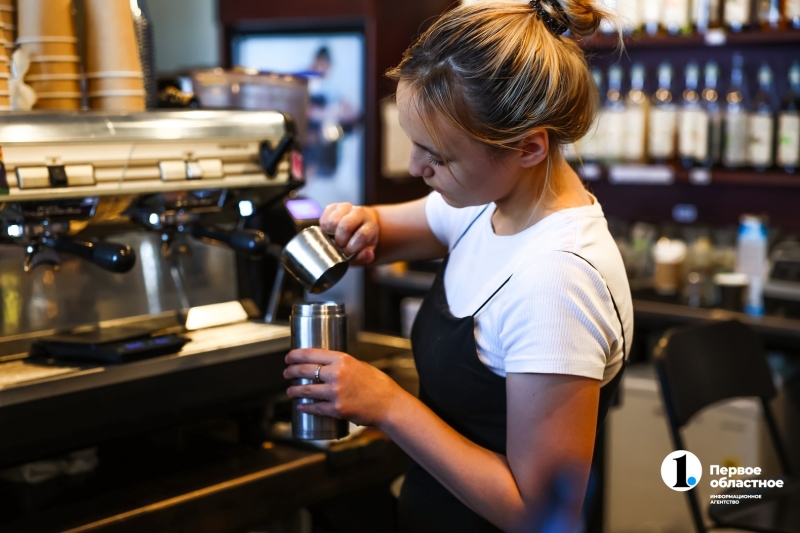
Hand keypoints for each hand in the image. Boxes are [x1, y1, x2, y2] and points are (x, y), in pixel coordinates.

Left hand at [283, 348, 405, 426]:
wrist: (389, 404)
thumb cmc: (378, 385)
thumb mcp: (360, 366)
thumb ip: (343, 365)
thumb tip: (327, 366)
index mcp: (343, 359)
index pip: (312, 354)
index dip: (296, 355)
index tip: (289, 357)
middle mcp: (337, 374)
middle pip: (305, 370)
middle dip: (291, 372)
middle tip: (287, 373)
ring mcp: (335, 392)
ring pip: (306, 390)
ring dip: (294, 390)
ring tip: (290, 391)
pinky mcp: (337, 409)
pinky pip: (316, 407)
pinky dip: (306, 407)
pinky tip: (301, 406)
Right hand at [319, 203, 378, 265]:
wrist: (357, 226)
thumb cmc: (360, 240)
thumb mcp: (366, 250)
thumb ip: (366, 256)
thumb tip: (366, 254)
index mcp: (370, 225)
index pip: (362, 235)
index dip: (353, 247)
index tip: (349, 252)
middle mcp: (359, 212)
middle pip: (345, 226)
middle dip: (340, 240)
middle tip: (340, 245)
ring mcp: (345, 207)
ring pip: (332, 221)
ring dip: (330, 234)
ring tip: (334, 238)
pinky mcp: (333, 207)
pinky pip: (323, 218)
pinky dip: (324, 228)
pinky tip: (329, 232)